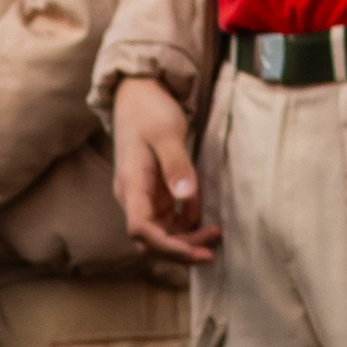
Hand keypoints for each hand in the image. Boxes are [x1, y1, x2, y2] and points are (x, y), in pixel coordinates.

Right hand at [111, 77, 219, 264]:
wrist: (138, 95)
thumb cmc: (149, 110)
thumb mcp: (165, 132)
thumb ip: (176, 164)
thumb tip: (186, 196)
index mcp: (131, 185)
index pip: (140, 229)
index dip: (165, 246)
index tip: (195, 251)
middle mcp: (133, 197)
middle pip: (151, 240)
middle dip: (180, 250)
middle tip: (212, 249)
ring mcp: (144, 198)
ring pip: (161, 234)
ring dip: (186, 241)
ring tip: (215, 234)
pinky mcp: (155, 195)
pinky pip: (170, 221)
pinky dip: (188, 226)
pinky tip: (206, 220)